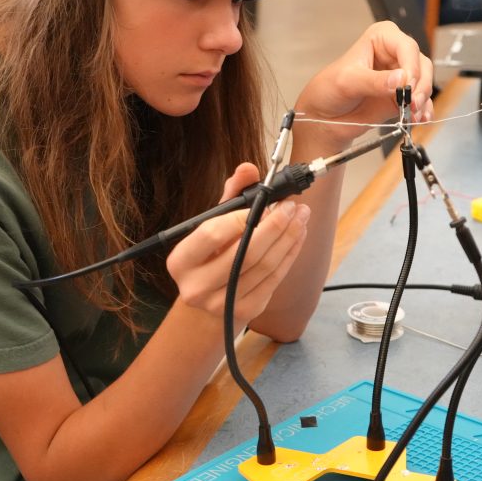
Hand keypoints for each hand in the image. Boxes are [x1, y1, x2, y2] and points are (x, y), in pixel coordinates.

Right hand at [165, 163, 310, 323]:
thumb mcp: (213, 224)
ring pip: (265, 266)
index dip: (240, 217)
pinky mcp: (245, 311)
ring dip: (288, 238)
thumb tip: (248, 169)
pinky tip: (297, 236)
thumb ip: (231, 195)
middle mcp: (196, 286)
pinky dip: (290, 254)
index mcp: (181, 261)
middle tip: (291, 207)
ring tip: (300, 217)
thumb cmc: (211, 255)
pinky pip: (274, 279)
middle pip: (245, 252)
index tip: (263, 203)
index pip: (212, 234)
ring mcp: (221, 304)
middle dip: (274, 226)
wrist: (209, 303)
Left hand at [294, 21, 433, 147]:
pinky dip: (423, 110)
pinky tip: (420, 119)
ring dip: (423, 99)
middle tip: (412, 102)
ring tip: (413, 114)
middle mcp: (394, 55)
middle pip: (420, 64)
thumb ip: (374, 81)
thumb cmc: (328, 90)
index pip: (406, 46)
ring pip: (424, 83)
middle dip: (420, 85)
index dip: (410, 66)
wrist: (324, 117)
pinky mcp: (402, 97)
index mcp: (380, 39)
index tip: (407, 85)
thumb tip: (399, 79)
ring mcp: (400, 77)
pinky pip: (420, 101)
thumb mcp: (347, 82)